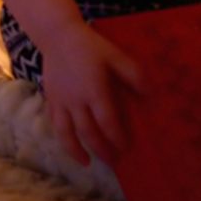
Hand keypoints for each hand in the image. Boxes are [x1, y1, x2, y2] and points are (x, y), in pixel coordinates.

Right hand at [39, 20, 144, 166]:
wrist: (59, 37)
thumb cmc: (91, 46)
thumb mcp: (116, 56)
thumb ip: (133, 75)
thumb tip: (151, 93)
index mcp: (95, 90)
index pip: (107, 120)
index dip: (116, 136)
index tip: (126, 147)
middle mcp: (76, 101)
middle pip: (88, 131)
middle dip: (101, 149)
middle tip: (113, 162)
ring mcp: (60, 103)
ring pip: (67, 134)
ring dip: (77, 151)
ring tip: (88, 164)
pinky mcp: (50, 101)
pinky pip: (56, 125)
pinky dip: (63, 139)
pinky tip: (70, 145)